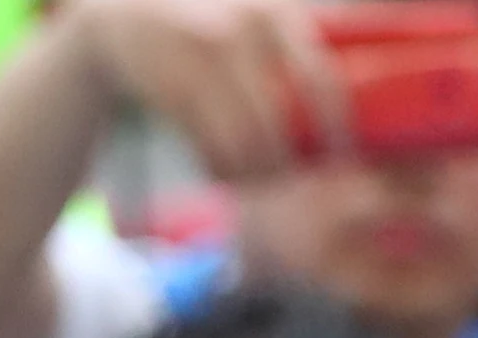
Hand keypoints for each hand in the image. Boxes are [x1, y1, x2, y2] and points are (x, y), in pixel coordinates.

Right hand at [59, 0, 346, 180]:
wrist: (125, 17)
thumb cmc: (206, 24)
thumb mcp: (253, 16)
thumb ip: (293, 45)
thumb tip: (353, 100)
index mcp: (275, 15)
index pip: (321, 81)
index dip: (336, 128)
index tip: (342, 158)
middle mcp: (239, 34)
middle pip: (277, 125)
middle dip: (283, 165)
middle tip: (286, 180)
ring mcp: (200, 63)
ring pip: (239, 142)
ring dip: (247, 174)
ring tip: (252, 182)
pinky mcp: (169, 89)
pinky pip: (204, 146)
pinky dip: (216, 169)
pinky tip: (219, 171)